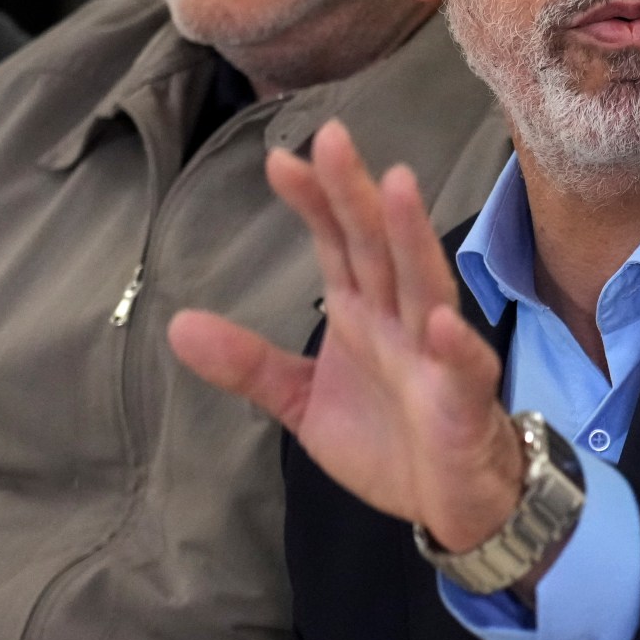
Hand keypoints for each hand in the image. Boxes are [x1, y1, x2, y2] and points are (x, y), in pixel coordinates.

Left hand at [168, 120, 524, 550]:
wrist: (450, 502)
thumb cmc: (389, 439)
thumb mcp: (304, 402)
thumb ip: (250, 364)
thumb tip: (176, 324)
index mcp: (361, 313)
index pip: (336, 243)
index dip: (313, 201)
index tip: (280, 160)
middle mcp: (398, 320)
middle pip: (377, 246)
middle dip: (356, 194)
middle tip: (333, 137)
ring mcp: (434, 355)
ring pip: (424, 286)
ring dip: (412, 238)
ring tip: (399, 187)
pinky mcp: (463, 399)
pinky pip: (462, 368)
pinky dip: (455, 345)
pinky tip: (441, 323)